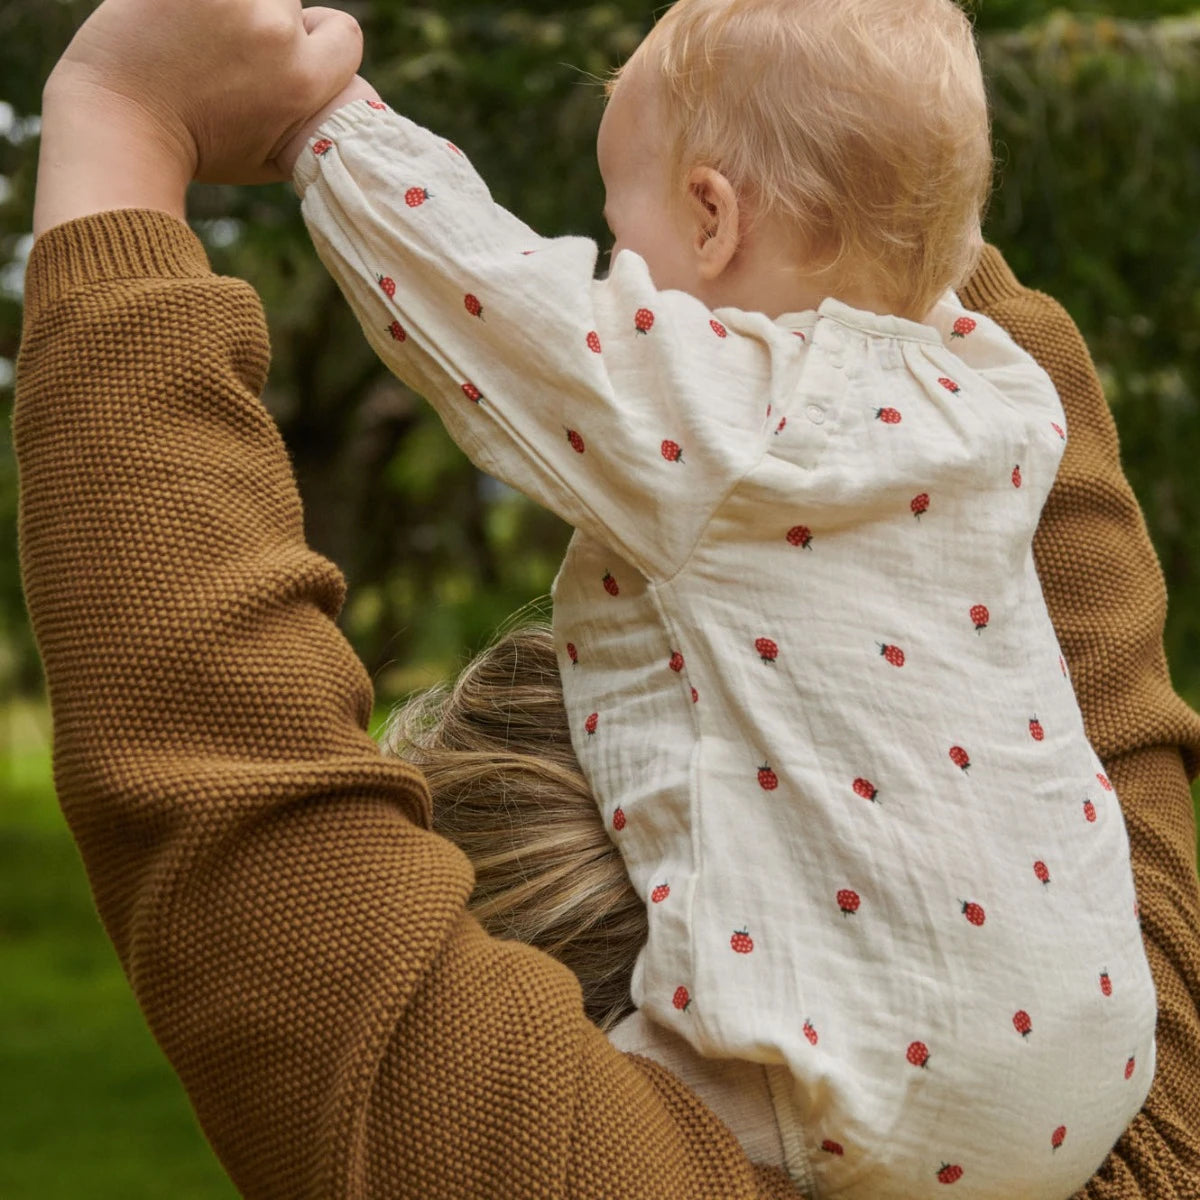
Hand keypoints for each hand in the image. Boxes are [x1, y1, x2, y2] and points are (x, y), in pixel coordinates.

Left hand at [45, 0, 363, 185]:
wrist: (121, 126)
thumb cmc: (197, 151)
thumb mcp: (272, 160)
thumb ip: (310, 123)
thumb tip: (344, 101)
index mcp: (303, 82)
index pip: (345, 33)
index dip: (318, 41)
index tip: (285, 55)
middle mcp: (275, 34)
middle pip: (291, 4)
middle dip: (267, 22)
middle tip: (225, 52)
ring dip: (231, 5)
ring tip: (197, 37)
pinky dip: (194, 0)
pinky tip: (178, 19)